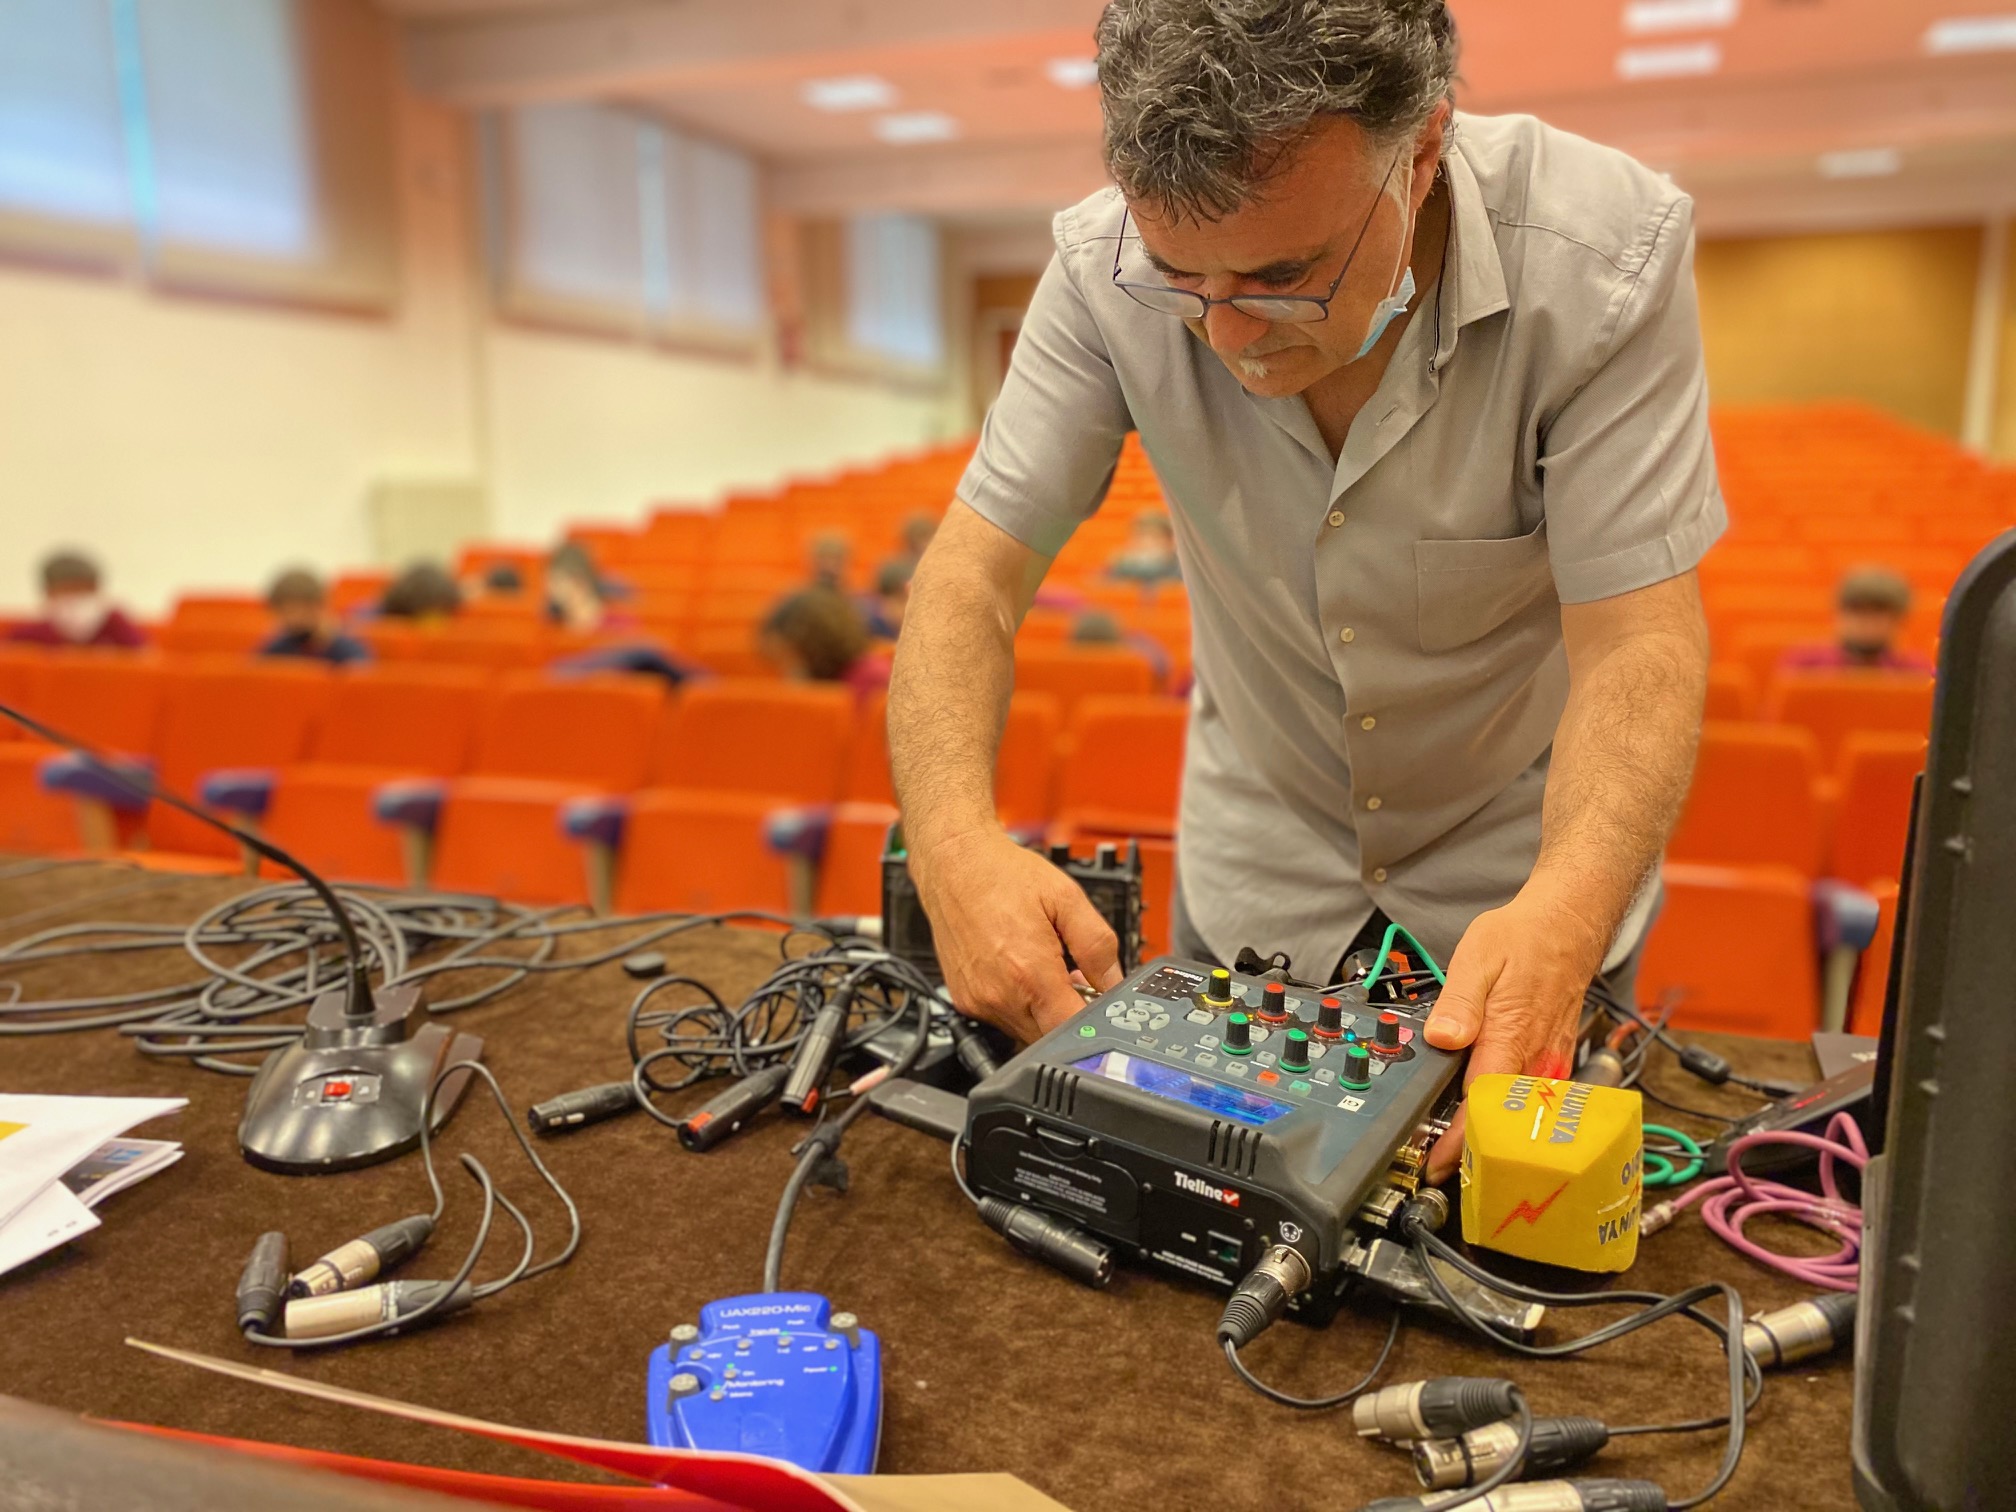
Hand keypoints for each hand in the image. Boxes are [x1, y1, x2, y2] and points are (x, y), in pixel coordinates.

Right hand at [910, 828, 1124, 1042]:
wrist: (955, 864)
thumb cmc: (1004, 875)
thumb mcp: (1067, 898)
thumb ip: (1098, 945)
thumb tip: (1113, 981)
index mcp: (1029, 972)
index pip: (1070, 1028)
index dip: (1092, 1022)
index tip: (1102, 1005)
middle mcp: (1000, 995)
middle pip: (1048, 1035)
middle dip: (1068, 1015)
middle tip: (1074, 978)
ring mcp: (979, 1001)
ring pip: (1025, 1032)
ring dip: (1044, 1011)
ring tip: (1046, 969)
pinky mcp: (964, 1000)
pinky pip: (1002, 1019)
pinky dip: (1019, 1004)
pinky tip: (1021, 971)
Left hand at [1421, 885, 1605, 1183]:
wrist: (1570, 925)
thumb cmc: (1525, 937)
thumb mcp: (1478, 956)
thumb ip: (1459, 1002)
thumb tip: (1443, 1038)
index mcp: (1511, 1037)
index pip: (1482, 1103)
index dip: (1459, 1140)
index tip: (1437, 1163)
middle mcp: (1536, 1057)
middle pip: (1504, 1119)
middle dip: (1473, 1149)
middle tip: (1439, 1169)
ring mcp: (1550, 1061)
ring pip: (1521, 1114)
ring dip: (1492, 1136)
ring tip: (1459, 1157)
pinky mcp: (1555, 1058)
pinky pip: (1534, 1099)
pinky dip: (1513, 1117)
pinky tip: (1491, 1124)